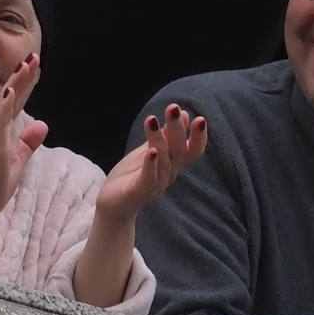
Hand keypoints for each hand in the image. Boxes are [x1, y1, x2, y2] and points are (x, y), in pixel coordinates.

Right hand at [0, 54, 47, 250]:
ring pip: (4, 103)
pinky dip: (3, 105)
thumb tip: (42, 124)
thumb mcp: (19, 159)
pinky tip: (9, 91)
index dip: (25, 83)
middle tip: (33, 56)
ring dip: (15, 83)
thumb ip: (28, 141)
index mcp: (1, 130)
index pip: (16, 102)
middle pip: (11, 96)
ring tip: (25, 65)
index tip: (34, 64)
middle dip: (22, 76)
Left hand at [95, 103, 206, 222]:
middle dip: (177, 129)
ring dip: (158, 139)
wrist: (113, 205)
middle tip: (173, 109)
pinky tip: (150, 151)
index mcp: (173, 164)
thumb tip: (183, 113)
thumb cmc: (132, 175)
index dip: (199, 137)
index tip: (200, 118)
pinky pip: (149, 179)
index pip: (193, 151)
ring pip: (163, 161)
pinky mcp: (139, 192)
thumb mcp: (150, 149)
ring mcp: (155, 185)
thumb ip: (166, 135)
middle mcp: (168, 174)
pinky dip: (151, 165)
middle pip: (179, 152)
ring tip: (152, 120)